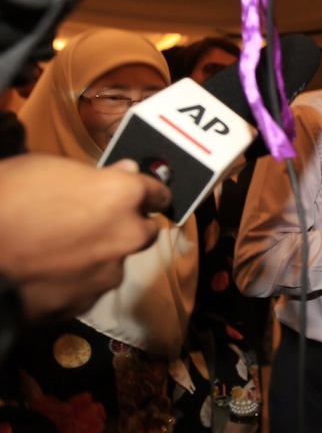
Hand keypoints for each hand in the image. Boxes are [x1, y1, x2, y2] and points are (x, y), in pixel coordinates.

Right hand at [0, 154, 170, 321]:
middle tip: (94, 221)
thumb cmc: (5, 200)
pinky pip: (89, 286)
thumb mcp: (48, 168)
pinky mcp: (86, 302)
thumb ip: (97, 174)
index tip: (142, 194)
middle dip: (127, 225)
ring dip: (99, 255)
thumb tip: (123, 172)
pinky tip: (48, 270)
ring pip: (115, 261)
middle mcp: (127, 235)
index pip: (159, 192)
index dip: (147, 192)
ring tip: (59, 248)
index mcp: (124, 195)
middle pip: (144, 230)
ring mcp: (108, 273)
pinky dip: (77, 279)